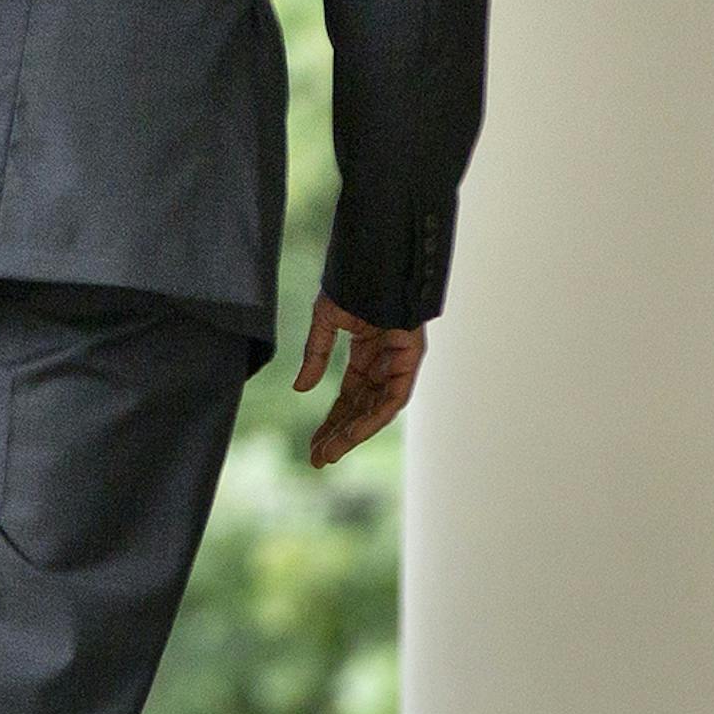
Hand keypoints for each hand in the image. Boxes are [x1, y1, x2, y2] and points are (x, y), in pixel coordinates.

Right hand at [293, 293, 425, 466]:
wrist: (377, 254)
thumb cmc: (354, 278)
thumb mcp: (326, 320)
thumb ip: (315, 355)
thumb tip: (301, 390)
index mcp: (366, 354)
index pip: (348, 398)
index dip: (330, 423)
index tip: (314, 447)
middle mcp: (385, 363)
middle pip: (361, 409)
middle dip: (339, 435)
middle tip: (318, 459)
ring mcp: (400, 361)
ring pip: (377, 409)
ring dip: (354, 433)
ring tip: (330, 453)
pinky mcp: (412, 357)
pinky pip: (394, 396)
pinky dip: (374, 416)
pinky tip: (352, 432)